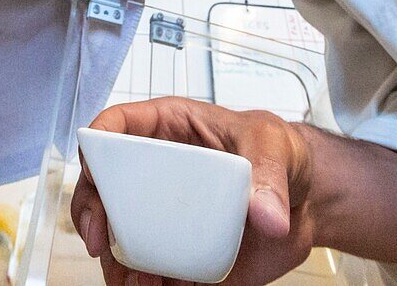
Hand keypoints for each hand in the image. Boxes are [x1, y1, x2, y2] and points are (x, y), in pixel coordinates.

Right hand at [70, 98, 314, 285]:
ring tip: (131, 281)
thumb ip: (269, 178)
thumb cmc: (281, 155)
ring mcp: (161, 213)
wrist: (306, 202)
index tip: (93, 170)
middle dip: (90, 211)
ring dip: (114, 260)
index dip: (96, 144)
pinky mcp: (177, 249)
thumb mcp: (275, 147)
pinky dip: (142, 283)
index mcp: (167, 129)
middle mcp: (153, 171)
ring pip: (116, 233)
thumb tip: (267, 216)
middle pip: (100, 185)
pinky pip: (149, 268)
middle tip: (99, 239)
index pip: (116, 127)